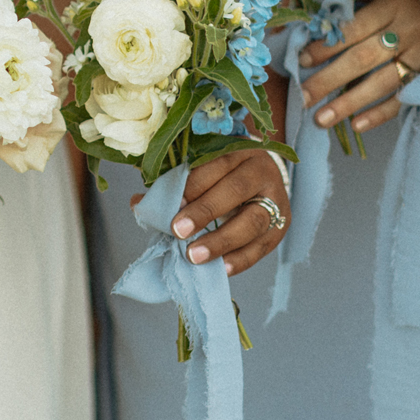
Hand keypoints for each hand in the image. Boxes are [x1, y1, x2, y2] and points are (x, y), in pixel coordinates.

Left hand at [132, 149, 289, 275]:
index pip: (216, 165)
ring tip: (194, 256)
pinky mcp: (281, 225)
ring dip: (221, 241)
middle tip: (178, 231)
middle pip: (235, 190)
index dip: (193, 186)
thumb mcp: (202, 169)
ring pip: (253, 221)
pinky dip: (240, 259)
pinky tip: (220, 269)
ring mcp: (276, 199)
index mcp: (239, 150)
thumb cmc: (222, 173)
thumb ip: (173, 184)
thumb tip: (139, 204)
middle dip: (205, 211)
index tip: (171, 205)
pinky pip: (262, 246)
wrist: (260, 178)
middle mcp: (262, 171)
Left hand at [300, 0, 419, 132]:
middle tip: (302, 97)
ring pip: (383, 82)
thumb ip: (352, 8)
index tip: (300, 60)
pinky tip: (356, 125)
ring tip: (321, 119)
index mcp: (393, 5)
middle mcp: (410, 30)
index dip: (327, 46)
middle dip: (329, 79)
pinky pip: (405, 98)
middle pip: (364, 58)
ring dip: (349, 103)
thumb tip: (309, 26)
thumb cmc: (405, 1)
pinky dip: (380, 113)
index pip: (354, 28)